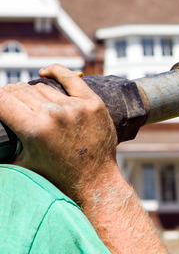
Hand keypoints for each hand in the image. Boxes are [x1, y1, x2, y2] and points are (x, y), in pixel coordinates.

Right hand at [0, 65, 117, 203]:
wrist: (94, 181)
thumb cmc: (57, 176)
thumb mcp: (21, 162)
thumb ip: (4, 146)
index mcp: (34, 129)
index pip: (2, 99)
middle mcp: (55, 114)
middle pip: (21, 91)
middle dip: (11, 96)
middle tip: (12, 105)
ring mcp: (76, 107)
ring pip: (42, 87)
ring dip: (32, 92)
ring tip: (31, 103)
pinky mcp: (93, 104)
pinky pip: (71, 78)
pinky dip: (56, 72)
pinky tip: (45, 72)